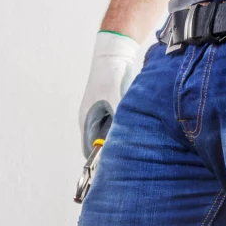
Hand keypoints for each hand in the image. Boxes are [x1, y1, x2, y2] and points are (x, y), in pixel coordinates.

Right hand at [77, 31, 145, 156]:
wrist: (114, 55)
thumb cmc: (109, 78)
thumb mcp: (115, 103)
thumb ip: (116, 125)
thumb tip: (119, 145)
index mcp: (86, 120)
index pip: (89, 150)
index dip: (99, 162)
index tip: (113, 170)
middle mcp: (92, 119)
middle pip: (100, 144)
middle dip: (112, 152)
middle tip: (129, 161)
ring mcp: (101, 113)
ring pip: (110, 135)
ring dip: (120, 140)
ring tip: (136, 147)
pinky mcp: (111, 108)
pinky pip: (117, 125)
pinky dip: (125, 129)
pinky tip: (139, 131)